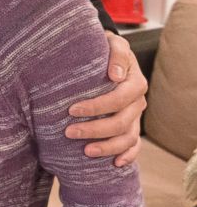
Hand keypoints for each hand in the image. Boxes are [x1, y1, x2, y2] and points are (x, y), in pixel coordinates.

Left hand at [66, 31, 145, 166]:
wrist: (106, 55)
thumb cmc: (104, 49)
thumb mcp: (111, 43)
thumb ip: (116, 54)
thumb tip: (116, 75)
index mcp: (134, 82)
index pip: (119, 99)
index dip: (97, 106)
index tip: (71, 110)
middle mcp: (137, 102)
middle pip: (121, 122)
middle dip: (95, 130)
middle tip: (69, 132)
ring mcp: (135, 116)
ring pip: (127, 138)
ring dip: (107, 147)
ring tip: (85, 151)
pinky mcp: (131, 126)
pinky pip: (134, 146)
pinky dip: (128, 156)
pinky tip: (115, 164)